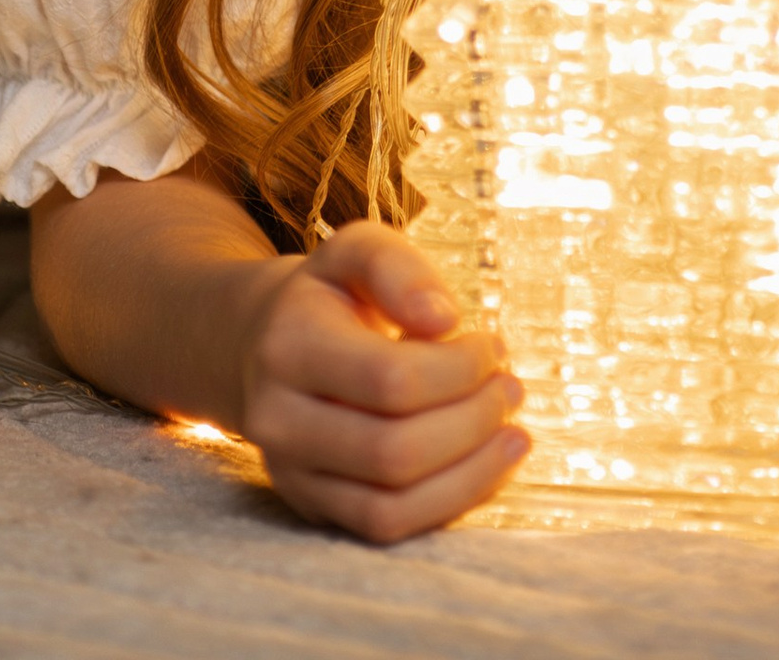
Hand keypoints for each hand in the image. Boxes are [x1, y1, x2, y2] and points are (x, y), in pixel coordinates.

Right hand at [227, 222, 525, 539]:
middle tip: (511, 387)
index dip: (459, 369)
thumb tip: (444, 320)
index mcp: (288, 346)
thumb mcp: (357, 250)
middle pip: (394, 451)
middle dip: (472, 422)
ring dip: (469, 474)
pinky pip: (385, 527)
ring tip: (514, 434)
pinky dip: (447, 503)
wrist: (265, 346)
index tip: (493, 345)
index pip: (390, 379)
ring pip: (389, 506)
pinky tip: (488, 465)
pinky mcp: (313, 508)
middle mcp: (278, 421)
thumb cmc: (329, 294)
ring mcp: (292, 474)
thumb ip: (399, 268)